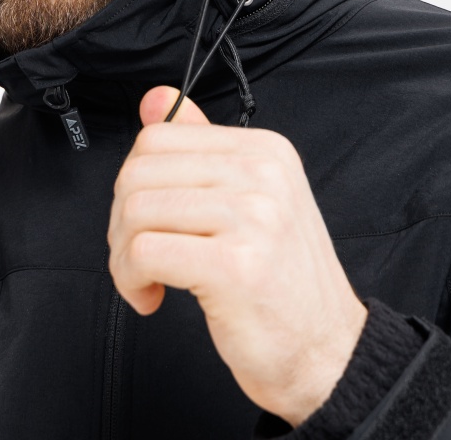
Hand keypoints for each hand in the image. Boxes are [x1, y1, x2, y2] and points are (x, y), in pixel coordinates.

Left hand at [108, 88, 366, 426]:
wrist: (328, 351)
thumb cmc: (282, 283)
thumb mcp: (249, 201)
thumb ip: (201, 147)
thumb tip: (155, 98)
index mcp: (265, 150)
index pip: (160, 136)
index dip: (135, 182)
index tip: (148, 220)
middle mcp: (263, 173)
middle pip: (139, 172)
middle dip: (122, 221)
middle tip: (140, 257)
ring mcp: (253, 216)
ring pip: (136, 211)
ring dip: (123, 256)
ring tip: (147, 279)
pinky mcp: (235, 265)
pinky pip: (145, 253)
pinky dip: (131, 280)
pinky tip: (153, 296)